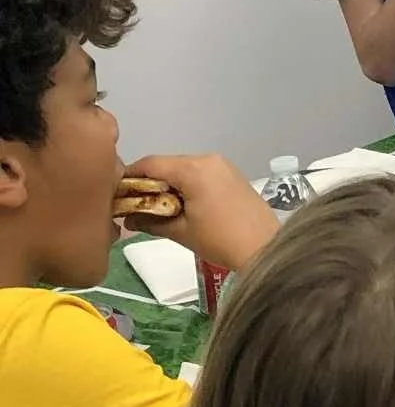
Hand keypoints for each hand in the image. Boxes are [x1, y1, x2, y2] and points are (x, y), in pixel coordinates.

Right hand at [119, 153, 279, 272]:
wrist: (266, 247)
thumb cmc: (220, 240)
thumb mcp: (180, 232)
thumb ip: (149, 221)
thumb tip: (127, 219)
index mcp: (193, 169)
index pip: (150, 164)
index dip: (129, 178)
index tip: (116, 195)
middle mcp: (208, 159)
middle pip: (167, 165)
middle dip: (148, 184)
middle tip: (133, 206)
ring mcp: (223, 166)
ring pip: (184, 169)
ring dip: (168, 185)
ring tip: (156, 209)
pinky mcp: (233, 175)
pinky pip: (201, 174)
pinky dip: (187, 186)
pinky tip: (181, 206)